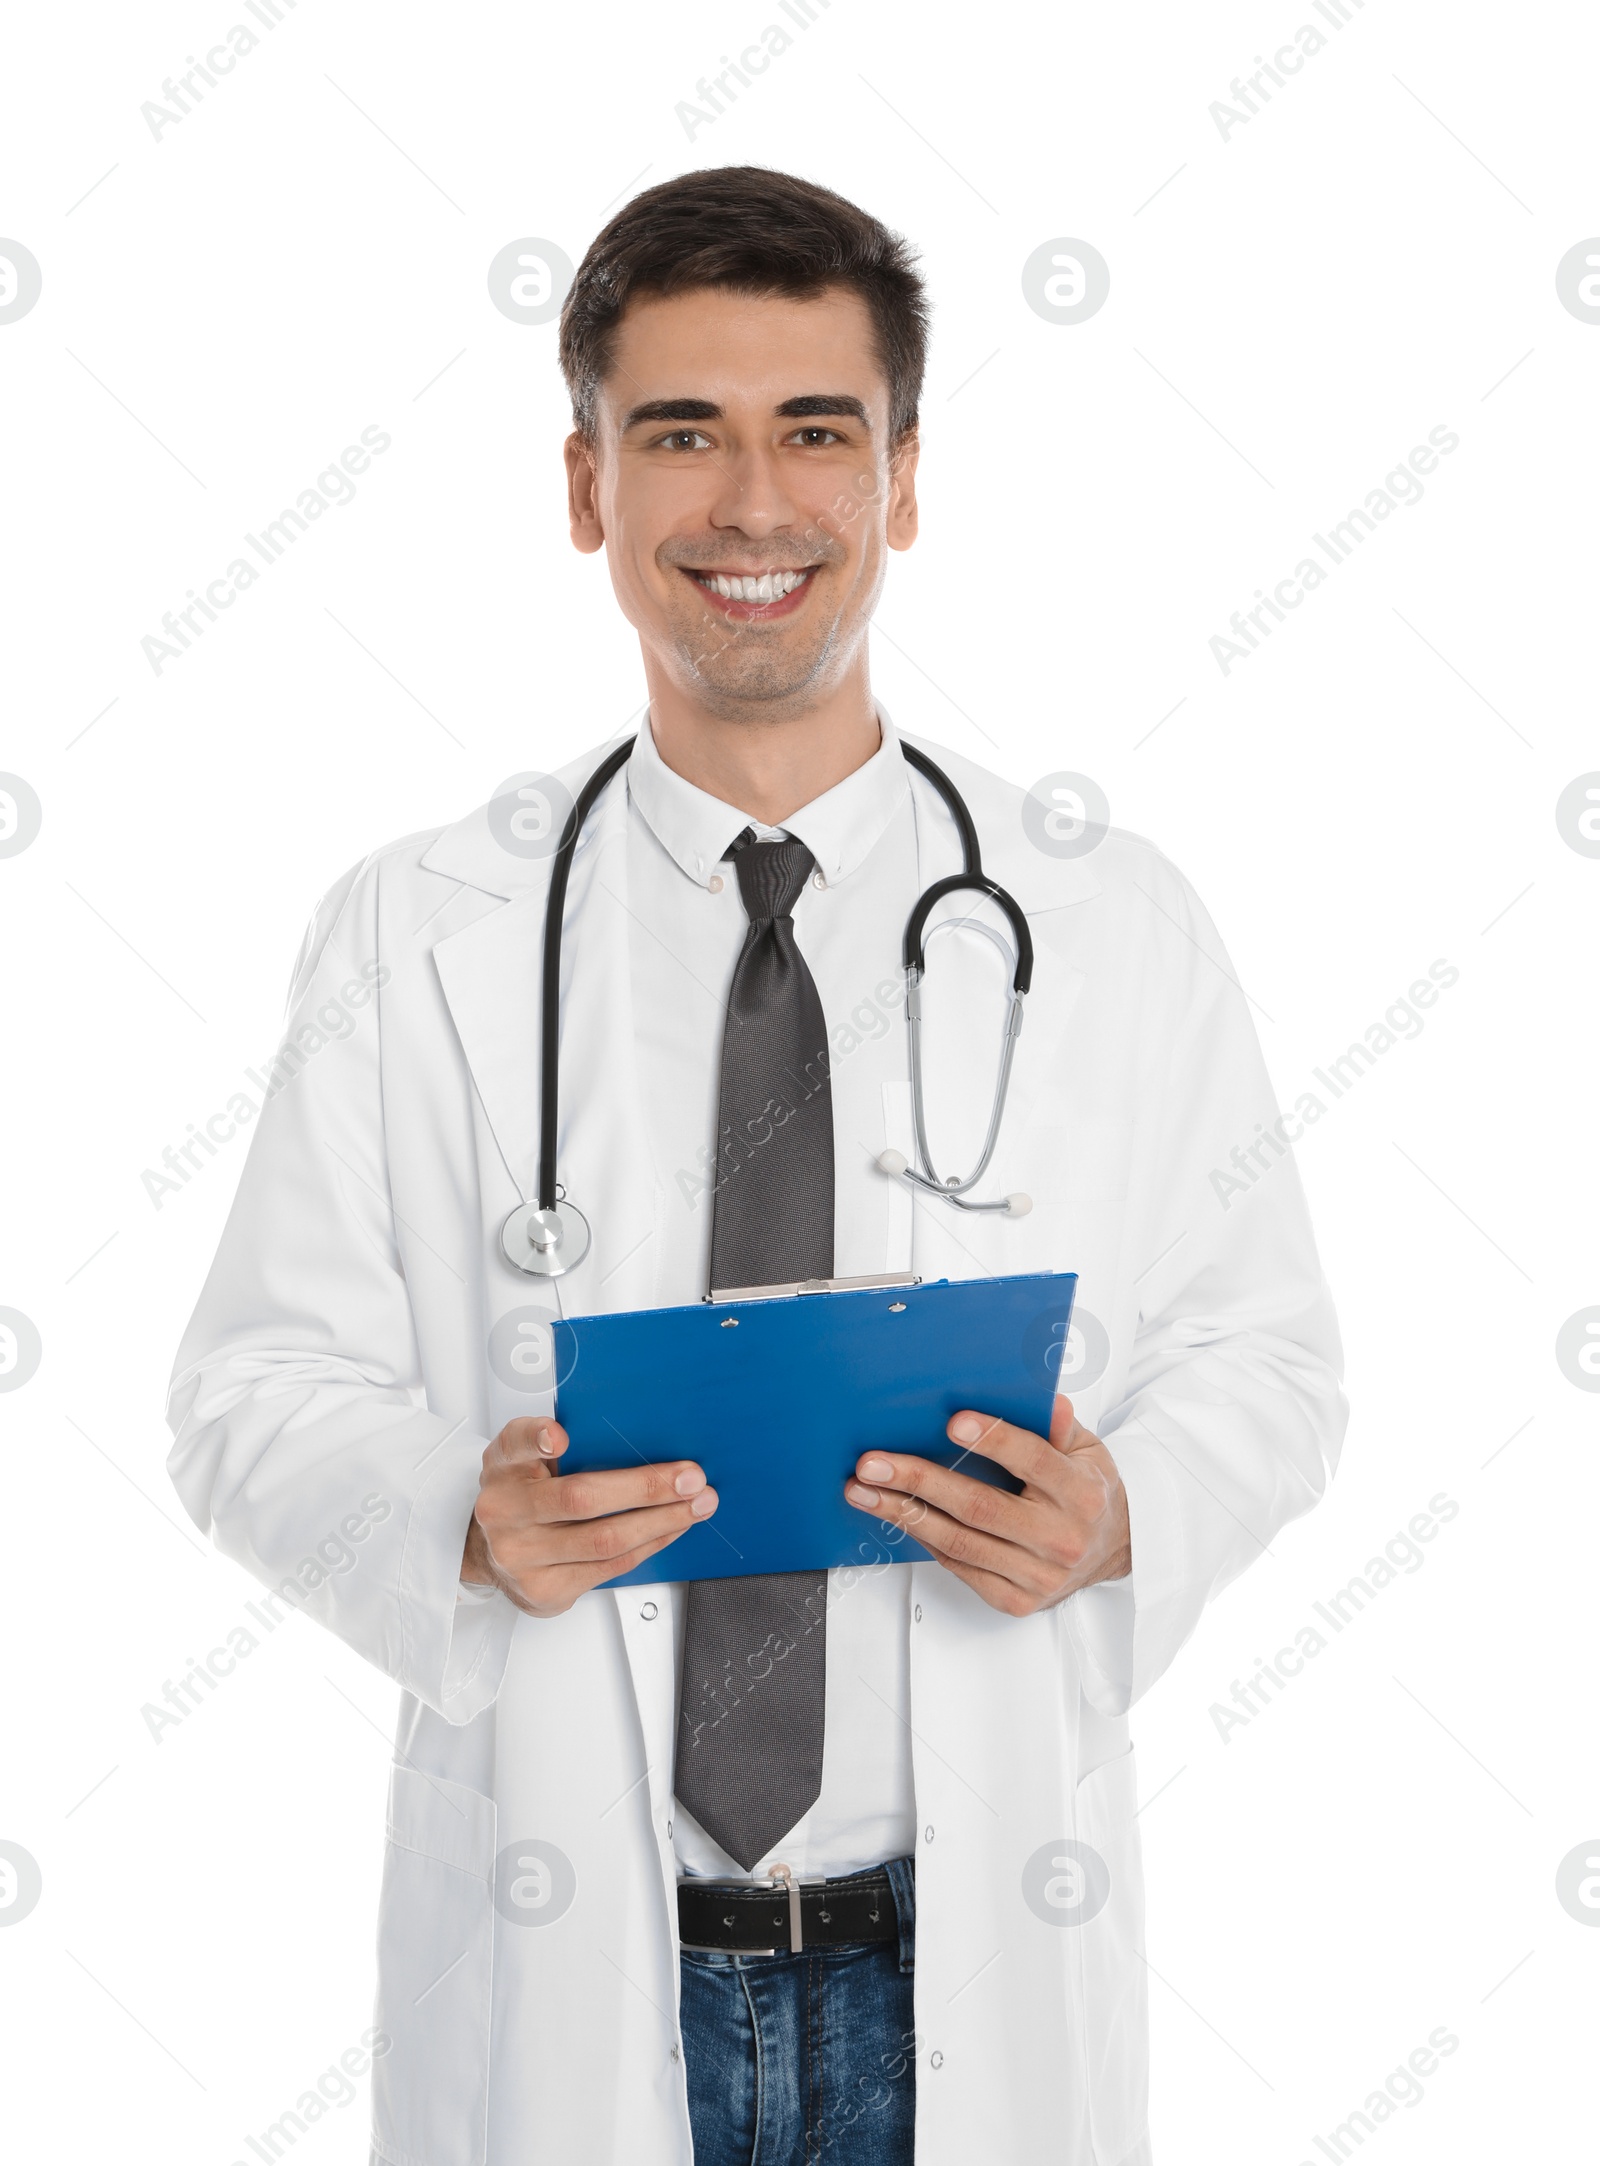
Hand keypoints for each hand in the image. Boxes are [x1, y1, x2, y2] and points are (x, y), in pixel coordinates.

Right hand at [462, 1416, 717, 1617]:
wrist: (491, 1551)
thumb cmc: (520, 1494)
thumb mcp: (521, 1455)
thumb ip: (546, 1437)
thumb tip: (593, 1432)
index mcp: (503, 1467)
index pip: (515, 1444)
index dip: (537, 1438)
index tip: (560, 1437)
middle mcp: (505, 1513)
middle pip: (580, 1499)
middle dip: (645, 1488)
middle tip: (690, 1478)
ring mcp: (523, 1557)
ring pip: (604, 1540)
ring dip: (660, 1522)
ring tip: (695, 1506)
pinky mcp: (545, 1591)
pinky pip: (610, 1568)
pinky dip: (649, 1545)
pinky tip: (670, 1529)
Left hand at [844, 1396, 1130, 1616]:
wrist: (1114, 1551)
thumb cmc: (1088, 1491)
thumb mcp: (1086, 1449)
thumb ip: (1059, 1425)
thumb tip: (1046, 1399)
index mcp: (1080, 1493)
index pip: (1034, 1461)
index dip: (994, 1440)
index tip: (954, 1423)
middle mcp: (1060, 1538)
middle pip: (980, 1507)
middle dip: (920, 1482)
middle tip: (874, 1463)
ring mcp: (1037, 1575)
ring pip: (959, 1542)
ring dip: (903, 1514)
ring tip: (863, 1491)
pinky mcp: (1016, 1600)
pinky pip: (959, 1565)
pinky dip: (923, 1538)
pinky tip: (896, 1515)